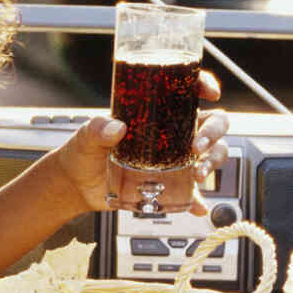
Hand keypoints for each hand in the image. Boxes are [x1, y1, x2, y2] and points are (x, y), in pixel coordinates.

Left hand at [59, 71, 227, 214]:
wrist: (79, 185)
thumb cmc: (84, 152)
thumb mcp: (87, 136)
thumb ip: (97, 128)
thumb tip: (115, 127)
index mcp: (158, 112)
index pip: (189, 92)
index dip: (205, 86)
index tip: (211, 93)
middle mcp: (174, 132)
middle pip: (213, 123)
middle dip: (213, 132)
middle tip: (198, 146)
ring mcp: (176, 158)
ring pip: (212, 153)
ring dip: (212, 162)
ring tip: (197, 175)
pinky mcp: (172, 184)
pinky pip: (194, 192)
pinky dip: (199, 200)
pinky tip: (198, 206)